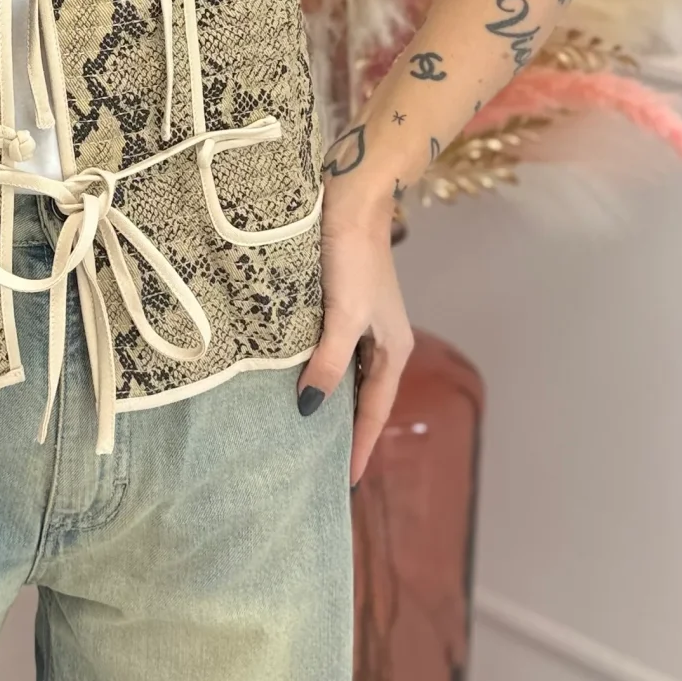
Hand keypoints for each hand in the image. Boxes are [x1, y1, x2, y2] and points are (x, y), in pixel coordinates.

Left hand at [302, 190, 414, 490]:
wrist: (350, 198)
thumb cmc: (353, 257)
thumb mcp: (343, 315)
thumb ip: (329, 363)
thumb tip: (308, 408)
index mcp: (393, 349)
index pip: (374, 411)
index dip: (358, 446)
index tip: (343, 483)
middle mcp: (379, 341)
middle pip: (361, 397)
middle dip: (343, 430)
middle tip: (315, 464)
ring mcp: (358, 322)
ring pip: (342, 375)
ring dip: (326, 400)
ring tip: (298, 431)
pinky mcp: (335, 304)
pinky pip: (326, 352)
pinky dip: (312, 371)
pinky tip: (288, 380)